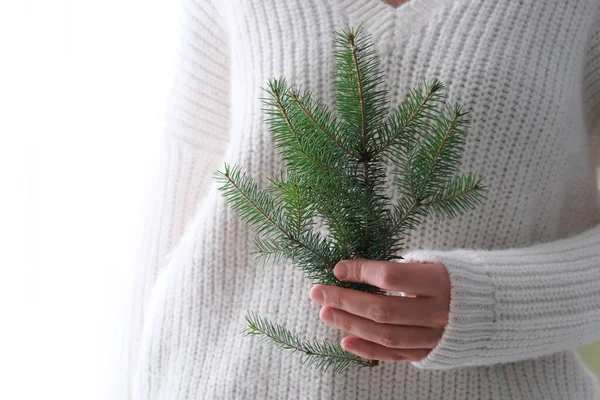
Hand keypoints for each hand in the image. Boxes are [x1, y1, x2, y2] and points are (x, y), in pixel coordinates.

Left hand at [309, 258, 449, 361]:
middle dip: (345, 300)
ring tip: (325, 313)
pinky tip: (345, 341)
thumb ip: (403, 268)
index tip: (339, 268)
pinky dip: (368, 350)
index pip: (392, 276)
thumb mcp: (438, 262)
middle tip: (318, 292)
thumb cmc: (460, 276)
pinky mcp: (433, 353)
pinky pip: (396, 355)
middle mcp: (440, 312)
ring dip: (350, 324)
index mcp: (441, 282)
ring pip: (385, 335)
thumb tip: (358, 270)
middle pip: (382, 309)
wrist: (499, 307)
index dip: (362, 271)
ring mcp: (436, 336)